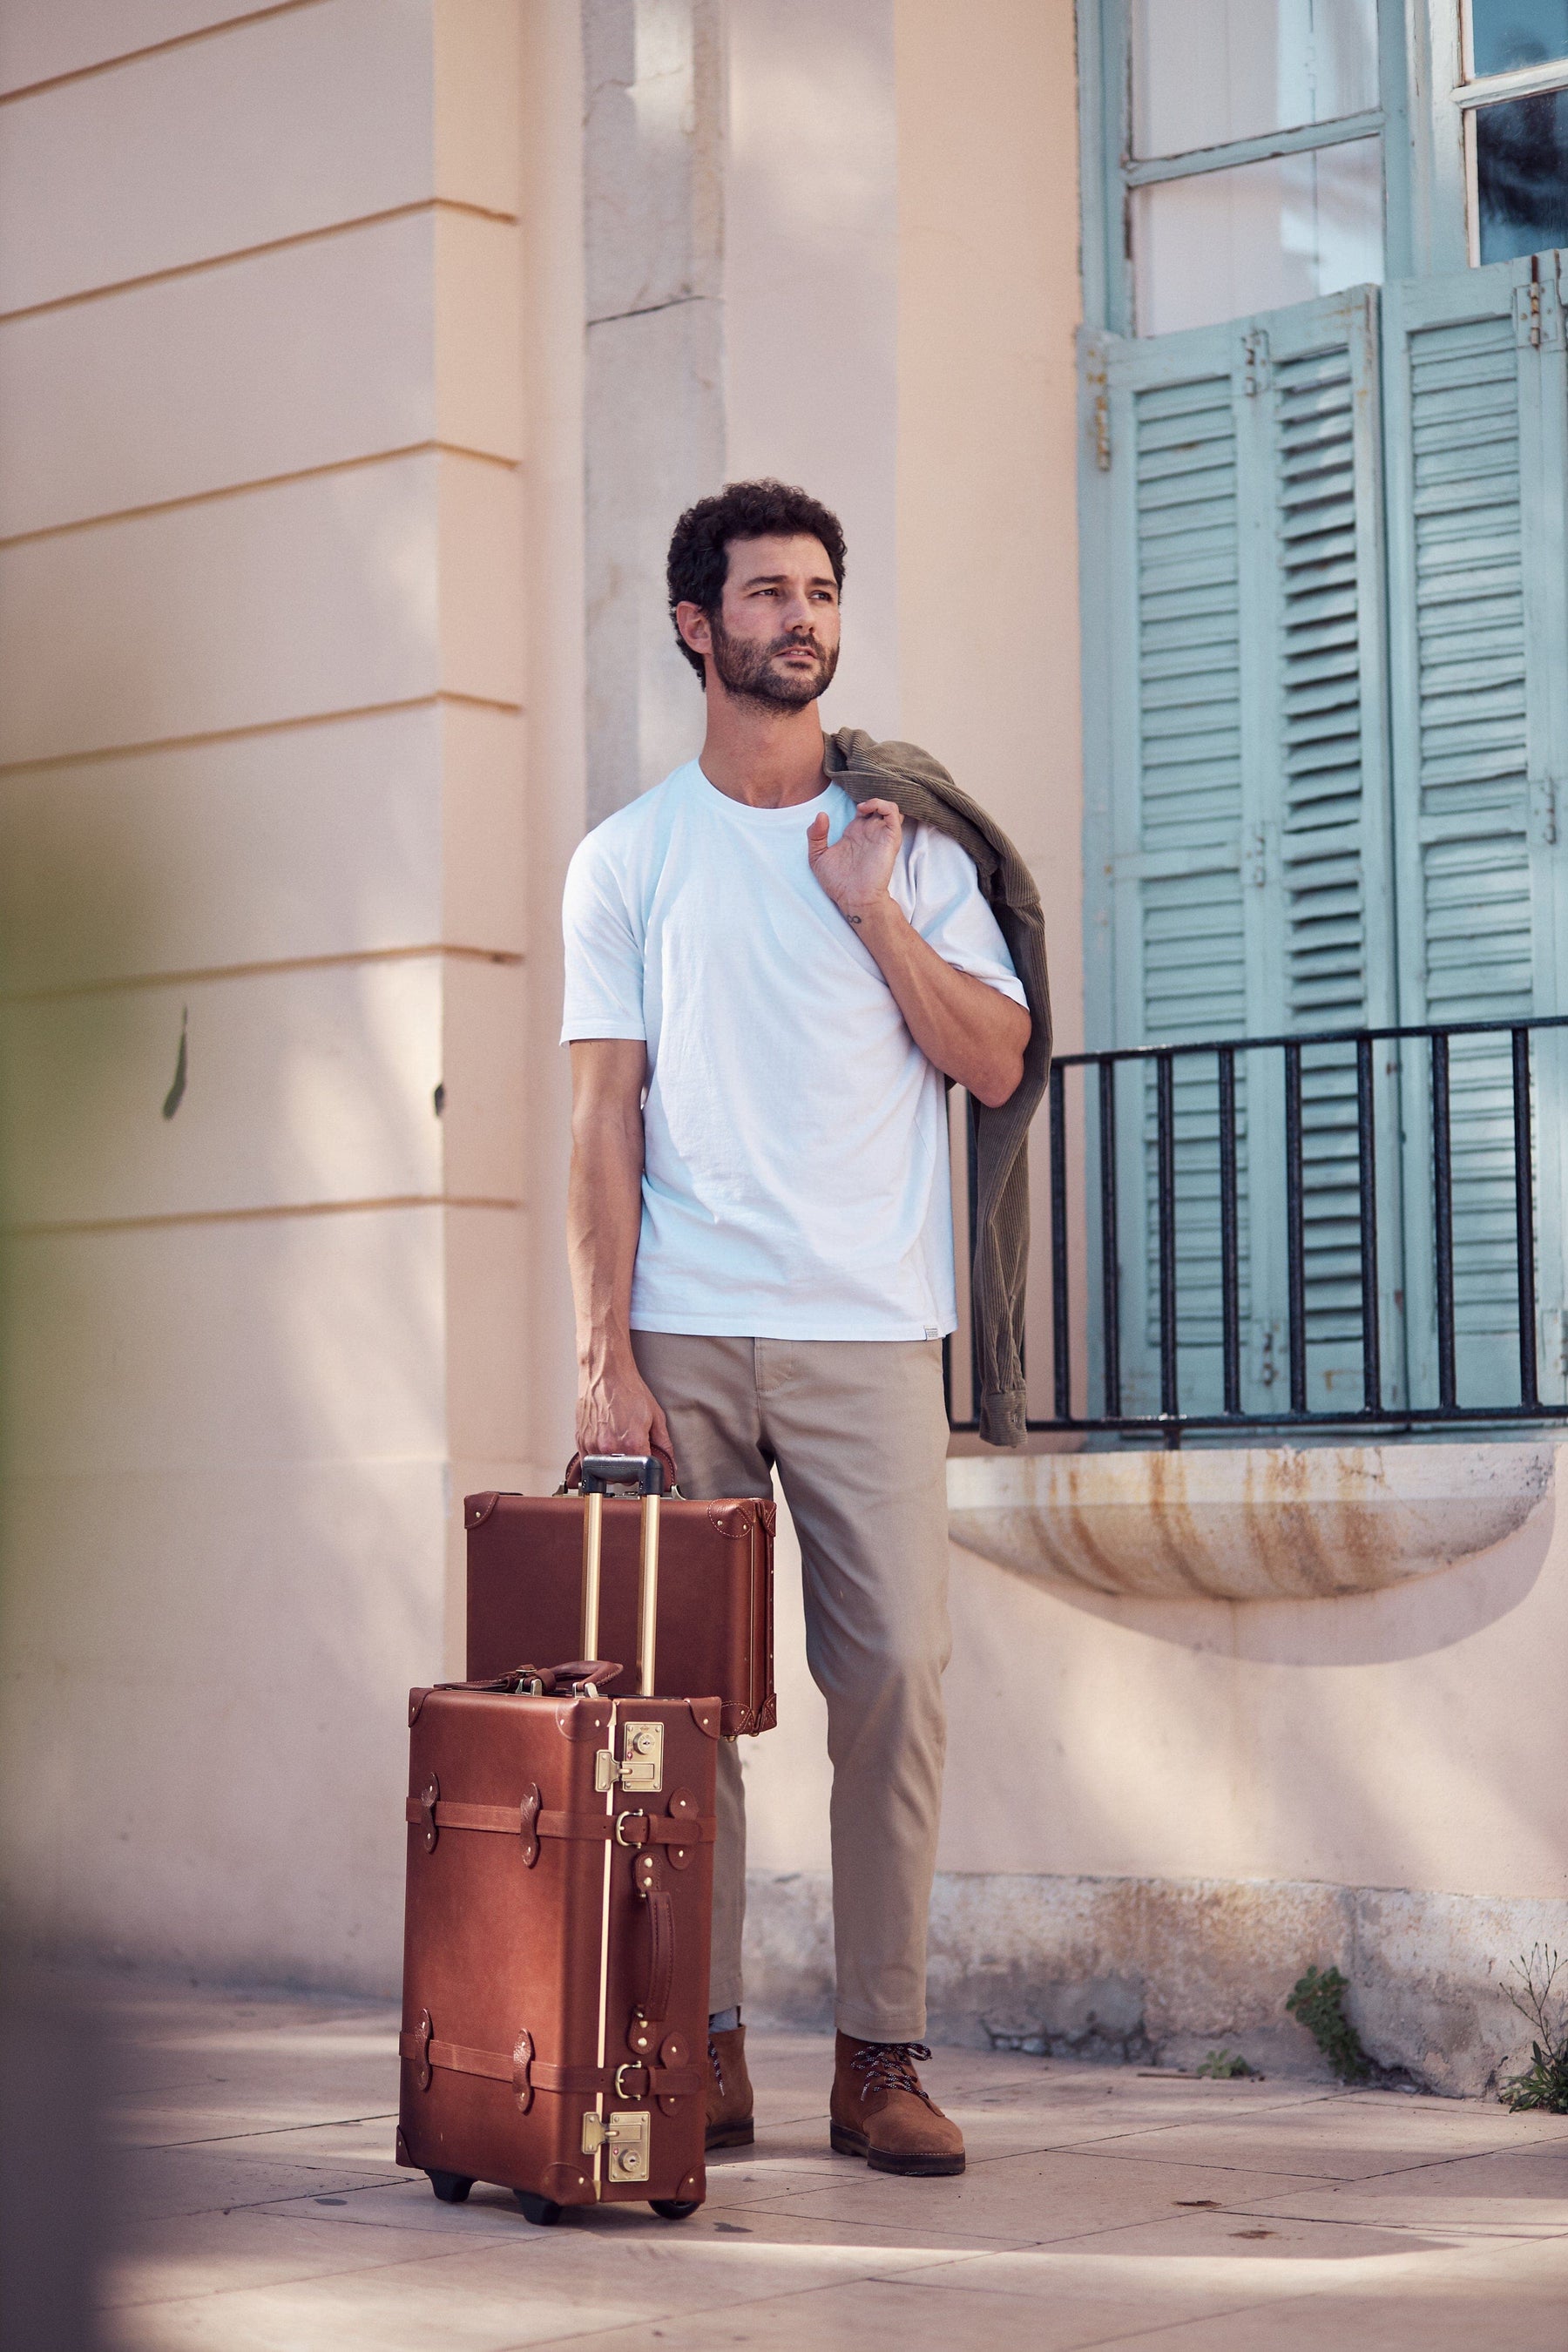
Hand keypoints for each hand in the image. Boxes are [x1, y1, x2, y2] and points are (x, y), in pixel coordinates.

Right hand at [575, 1354, 673, 1469]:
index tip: (645, 1463)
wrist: (606, 1373)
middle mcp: (611, 1448)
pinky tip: (604, 1443)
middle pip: (622, 1477)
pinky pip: (588, 1462)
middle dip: (630, 1469)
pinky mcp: (581, 1440)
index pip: (642, 1474)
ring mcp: (593, 1445)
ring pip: (604, 1471)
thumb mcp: (655, 1416)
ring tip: (617, 1443)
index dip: (646, 1471)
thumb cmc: (629, 1390)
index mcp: (632, 1444)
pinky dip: (597, 1458)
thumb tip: (671, 1464)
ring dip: (612, 1465)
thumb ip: (664, 1444)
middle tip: (632, 1450)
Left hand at [807, 796, 901, 924]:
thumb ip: (815, 835)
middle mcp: (869, 832)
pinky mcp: (889, 839)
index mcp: (854, 834)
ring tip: (863, 806)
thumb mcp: (817, 858)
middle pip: (877, 806)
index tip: (844, 802)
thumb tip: (821, 814)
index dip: (856, 801)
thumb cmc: (836, 883)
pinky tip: (866, 809)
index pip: (862, 810)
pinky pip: (894, 814)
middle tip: (856, 802)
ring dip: (879, 800)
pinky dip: (883, 805)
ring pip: (890, 807)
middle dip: (869, 797)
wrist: (854, 899)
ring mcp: (880, 835)